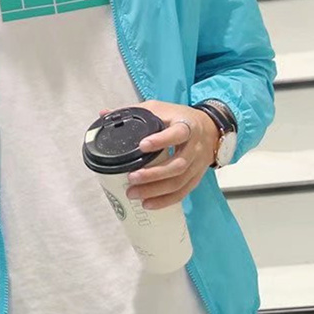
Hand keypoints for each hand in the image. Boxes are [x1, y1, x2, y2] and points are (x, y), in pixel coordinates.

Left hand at [98, 100, 219, 209]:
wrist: (210, 128)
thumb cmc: (178, 118)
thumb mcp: (159, 108)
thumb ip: (133, 111)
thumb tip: (103, 113)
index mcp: (186, 125)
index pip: (177, 133)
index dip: (161, 141)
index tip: (142, 145)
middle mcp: (195, 146)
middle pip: (178, 164)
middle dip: (154, 174)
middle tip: (131, 178)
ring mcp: (197, 163)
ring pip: (180, 181)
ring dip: (157, 191)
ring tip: (134, 194)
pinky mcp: (197, 176)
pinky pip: (183, 192)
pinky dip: (166, 200)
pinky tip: (149, 204)